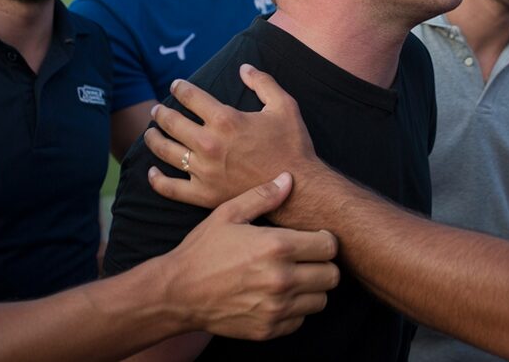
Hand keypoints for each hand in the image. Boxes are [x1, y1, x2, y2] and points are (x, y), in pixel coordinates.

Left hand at [145, 64, 320, 209]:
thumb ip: (263, 82)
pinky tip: (152, 171)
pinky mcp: (204, 194)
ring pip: (165, 151)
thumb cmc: (293, 145)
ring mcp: (204, 171)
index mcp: (226, 119)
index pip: (190, 97)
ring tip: (151, 133)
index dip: (180, 88)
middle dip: (160, 113)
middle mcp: (209, 144)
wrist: (299, 188)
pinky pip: (171, 188)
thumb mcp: (284, 105)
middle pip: (171, 122)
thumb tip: (243, 67)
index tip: (176, 85)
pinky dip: (157, 179)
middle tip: (157, 110)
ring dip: (153, 139)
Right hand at [163, 172, 339, 339]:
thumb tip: (289, 179)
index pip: (329, 246)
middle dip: (322, 265)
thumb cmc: (203, 250)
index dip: (323, 240)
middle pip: (332, 275)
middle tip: (305, 259)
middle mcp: (282, 279)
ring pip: (321, 299)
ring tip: (292, 277)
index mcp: (276, 246)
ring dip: (311, 289)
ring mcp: (276, 308)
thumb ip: (263, 196)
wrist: (177, 293)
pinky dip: (295, 309)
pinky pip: (301, 319)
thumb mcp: (228, 214)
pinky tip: (277, 296)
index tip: (312, 239)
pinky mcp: (269, 329)